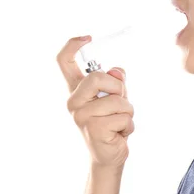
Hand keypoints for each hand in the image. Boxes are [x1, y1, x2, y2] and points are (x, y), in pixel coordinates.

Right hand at [56, 36, 134, 168]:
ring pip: (118, 100)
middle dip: (118, 88)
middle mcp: (74, 101)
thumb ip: (116, 82)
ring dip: (128, 111)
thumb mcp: (116, 98)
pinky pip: (123, 117)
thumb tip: (117, 72)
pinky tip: (119, 134)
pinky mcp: (93, 129)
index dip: (72, 45)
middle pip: (97, 77)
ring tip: (119, 123)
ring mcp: (81, 116)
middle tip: (120, 103)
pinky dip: (129, 126)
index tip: (87, 37)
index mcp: (77, 90)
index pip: (64, 62)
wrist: (109, 156)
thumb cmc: (112, 123)